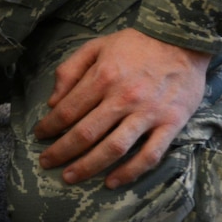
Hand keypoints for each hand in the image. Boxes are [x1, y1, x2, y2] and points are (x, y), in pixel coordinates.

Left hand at [33, 27, 209, 187]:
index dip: (49, 126)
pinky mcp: (170, 124)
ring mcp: (148, 113)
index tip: (39, 135)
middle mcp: (123, 97)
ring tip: (70, 177)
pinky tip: (112, 182)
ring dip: (88, 166)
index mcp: (103, 76)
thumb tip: (53, 101)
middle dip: (61, 152)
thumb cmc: (137, 43)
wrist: (183, 39)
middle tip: (46, 162)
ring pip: (113, 148)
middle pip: (85, 134)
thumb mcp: (97, 45)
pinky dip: (130, 172)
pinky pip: (149, 155)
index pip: (68, 110)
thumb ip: (71, 70)